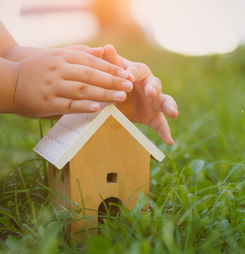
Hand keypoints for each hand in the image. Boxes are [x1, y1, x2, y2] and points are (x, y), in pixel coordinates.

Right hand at [13, 47, 132, 116]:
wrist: (10, 82)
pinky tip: (97, 108)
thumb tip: (107, 50)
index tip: (129, 75)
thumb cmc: (41, 68)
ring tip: (121, 97)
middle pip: (91, 75)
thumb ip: (84, 53)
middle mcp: (60, 70)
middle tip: (130, 86)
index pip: (93, 62)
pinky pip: (67, 105)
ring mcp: (53, 86)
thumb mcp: (60, 56)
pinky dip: (82, 107)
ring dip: (103, 94)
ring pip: (82, 90)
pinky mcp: (47, 103)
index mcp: (64, 57)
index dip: (112, 68)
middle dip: (112, 81)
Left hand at [101, 45, 178, 144]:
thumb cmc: (112, 81)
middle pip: (156, 84)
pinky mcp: (154, 116)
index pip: (137, 71)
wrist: (112, 99)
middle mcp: (150, 85)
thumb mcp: (109, 72)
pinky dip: (166, 132)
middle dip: (154, 88)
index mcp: (138, 72)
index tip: (128, 78)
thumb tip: (107, 46)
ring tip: (173, 114)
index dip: (133, 74)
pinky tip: (170, 142)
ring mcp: (155, 101)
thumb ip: (110, 62)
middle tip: (151, 93)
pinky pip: (162, 124)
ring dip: (169, 106)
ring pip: (165, 102)